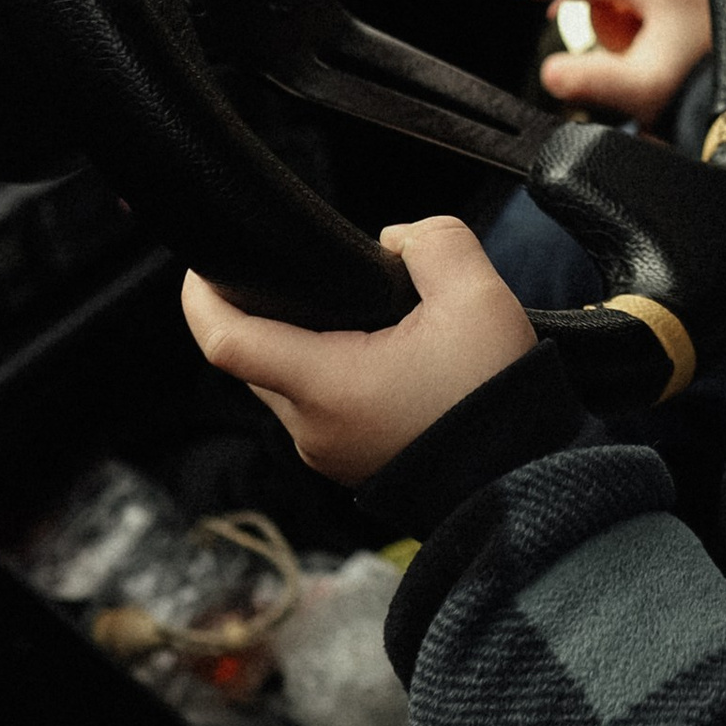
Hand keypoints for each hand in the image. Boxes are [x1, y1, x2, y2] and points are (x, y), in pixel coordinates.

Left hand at [180, 215, 534, 486]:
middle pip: (252, 358)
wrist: (523, 484)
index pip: (225, 340)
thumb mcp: (478, 296)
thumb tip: (398, 240)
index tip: (205, 264)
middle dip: (259, 311)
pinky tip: (371, 350)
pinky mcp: (351, 464)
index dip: (202, 295)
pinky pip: (315, 410)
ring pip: (283, 385)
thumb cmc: (495, 399)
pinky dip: (327, 375)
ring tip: (347, 309)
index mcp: (327, 384)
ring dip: (299, 345)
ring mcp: (328, 452)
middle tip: (294, 271)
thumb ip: (434, 242)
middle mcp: (312, 426)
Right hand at [518, 0, 711, 128]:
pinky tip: (656, 57)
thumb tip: (550, 76)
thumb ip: (593, 83)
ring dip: (622, 18)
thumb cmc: (725, 75)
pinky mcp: (717, 3)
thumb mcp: (649, 86)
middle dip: (586, 3)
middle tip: (562, 25)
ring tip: (618, 54)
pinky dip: (648, 26)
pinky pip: (666, 5)